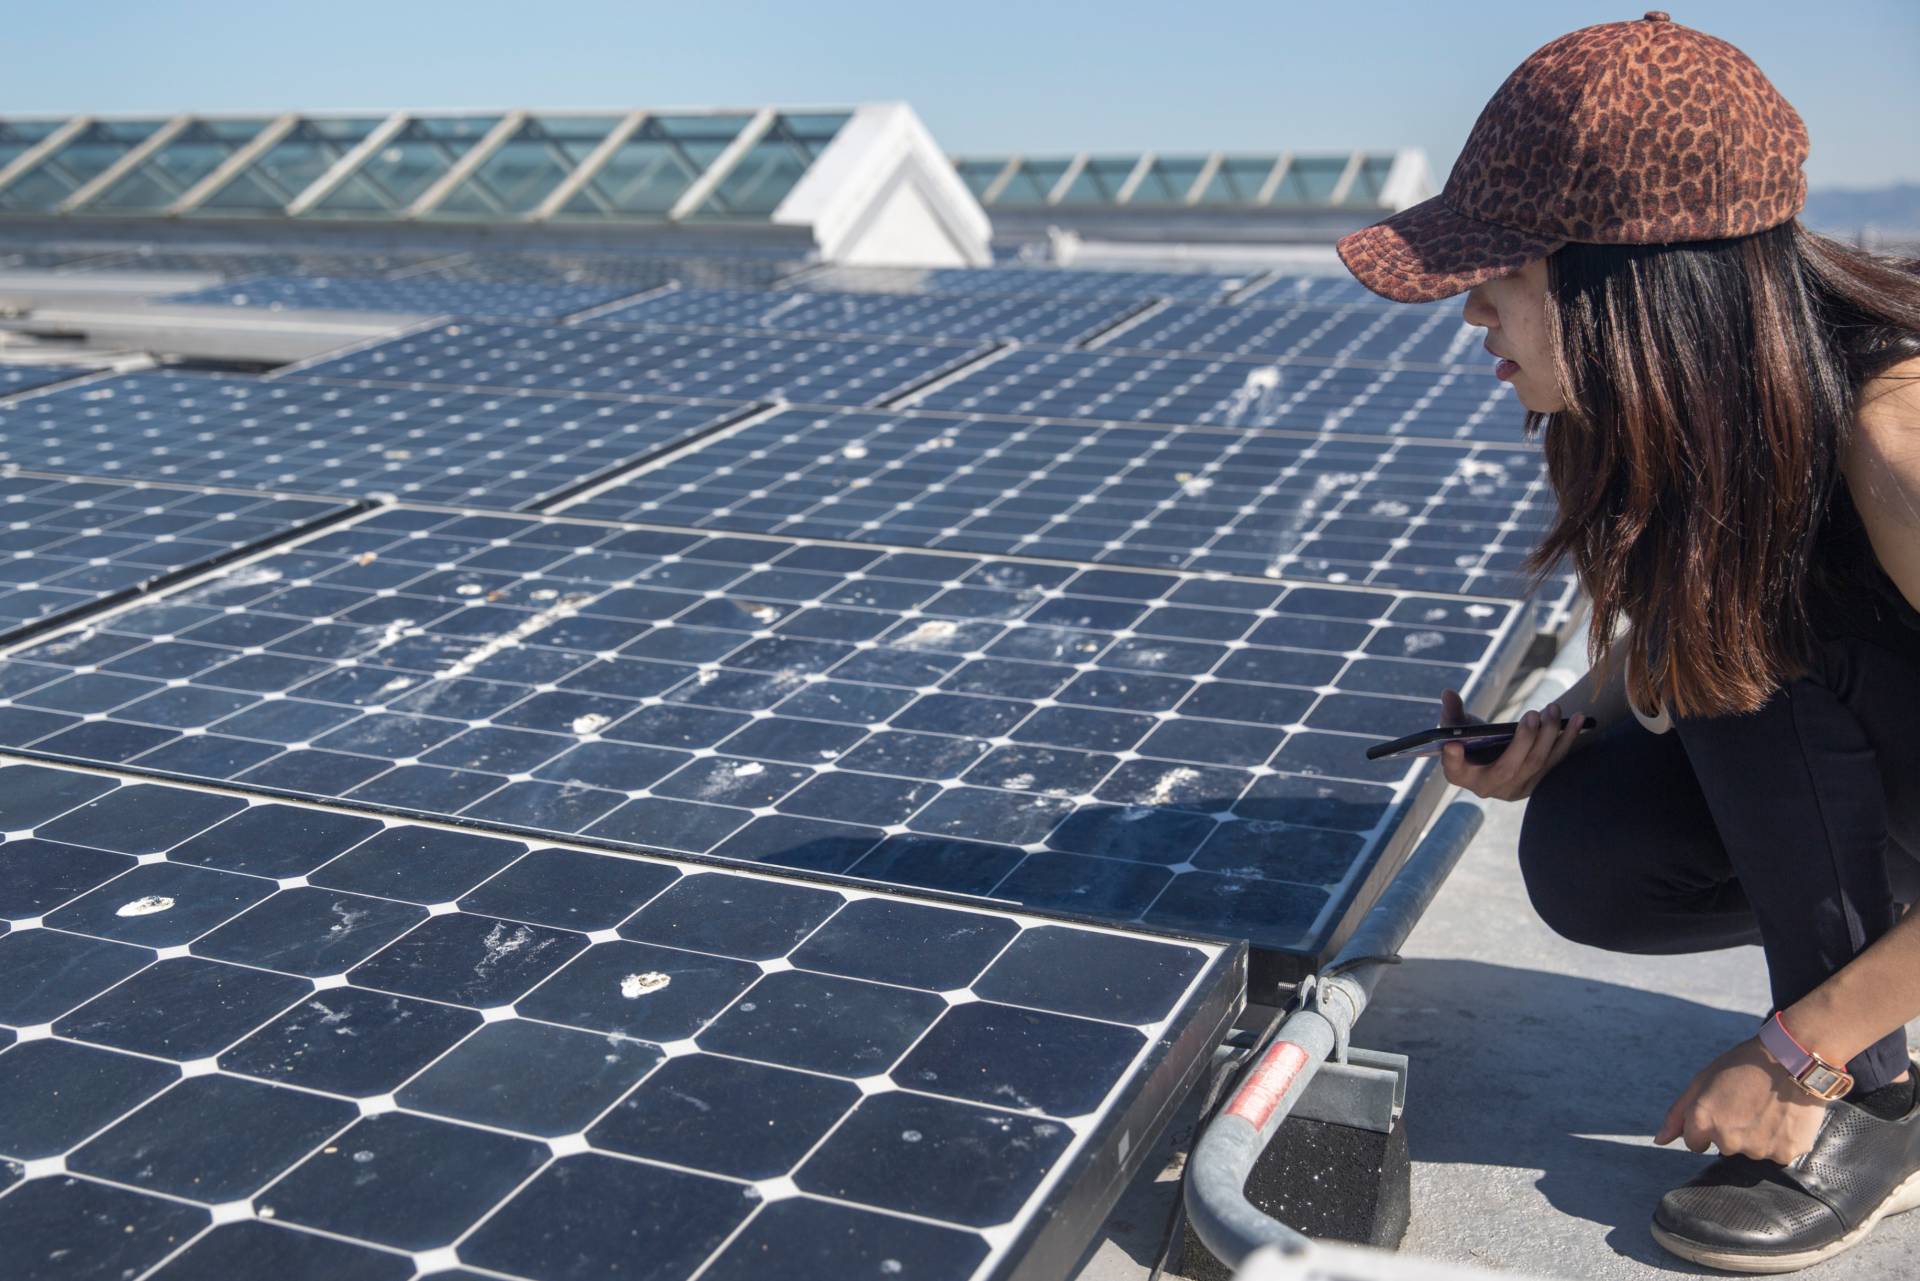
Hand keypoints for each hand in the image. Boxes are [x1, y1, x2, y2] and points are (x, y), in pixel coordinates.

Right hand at [1436, 687, 1583, 801]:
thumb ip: (1452, 712)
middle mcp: (1488, 787)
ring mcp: (1516, 788)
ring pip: (1537, 763)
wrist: (1490, 764)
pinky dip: (1567, 739)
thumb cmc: (1469, 743)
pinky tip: (1579, 719)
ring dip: (1549, 735)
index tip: (1452, 745)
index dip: (1453, 760)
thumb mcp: (1456, 728)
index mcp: (1462, 774)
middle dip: (1524, 740)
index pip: (1455, 770)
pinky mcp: (1537, 781)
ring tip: (1553, 709)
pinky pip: (1555, 761)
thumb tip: (1448, 693)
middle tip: (1532, 714)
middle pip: (1509, 767)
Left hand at [1655, 1038, 1827, 1163]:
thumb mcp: (1702, 1081)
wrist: (1792, 1059)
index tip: (1721, 1110)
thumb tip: (1659, 1141)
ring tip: (1767, 1107)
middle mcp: (1728, 1140)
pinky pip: (1777, 1153)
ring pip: (1752, 1150)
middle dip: (1732, 1130)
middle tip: (1747, 1104)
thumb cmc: (1743, 1065)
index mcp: (1702, 1121)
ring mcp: (1757, 1149)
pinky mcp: (1785, 1153)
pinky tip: (1784, 1116)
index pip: (1694, 1143)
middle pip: (1725, 1147)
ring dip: (1757, 1135)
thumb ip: (1678, 1114)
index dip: (1706, 1125)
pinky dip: (1780, 1139)